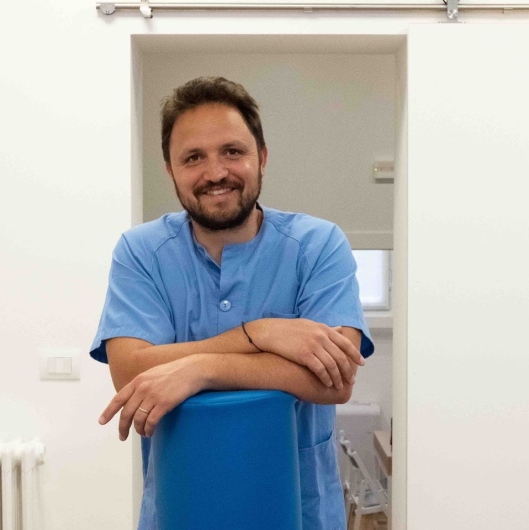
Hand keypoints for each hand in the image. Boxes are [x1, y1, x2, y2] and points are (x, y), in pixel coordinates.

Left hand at [98, 355, 206, 440]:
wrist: (193, 370)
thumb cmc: (176, 371)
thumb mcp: (154, 374)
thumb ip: (143, 385)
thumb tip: (135, 399)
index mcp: (139, 380)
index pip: (119, 398)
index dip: (109, 411)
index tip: (102, 422)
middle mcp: (143, 388)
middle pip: (126, 413)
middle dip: (123, 427)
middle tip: (123, 436)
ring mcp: (153, 396)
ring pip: (138, 419)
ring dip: (138, 430)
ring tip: (143, 434)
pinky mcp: (164, 404)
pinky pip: (151, 422)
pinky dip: (148, 429)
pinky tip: (150, 432)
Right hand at [250, 319, 364, 389]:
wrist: (270, 332)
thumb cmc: (289, 330)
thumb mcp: (310, 325)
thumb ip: (326, 329)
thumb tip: (340, 329)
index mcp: (323, 328)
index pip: (345, 343)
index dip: (355, 354)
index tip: (361, 364)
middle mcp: (321, 336)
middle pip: (340, 356)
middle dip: (348, 370)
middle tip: (351, 380)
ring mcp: (313, 345)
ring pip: (332, 365)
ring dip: (337, 377)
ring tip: (339, 386)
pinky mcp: (304, 355)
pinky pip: (320, 370)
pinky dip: (326, 378)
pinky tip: (327, 384)